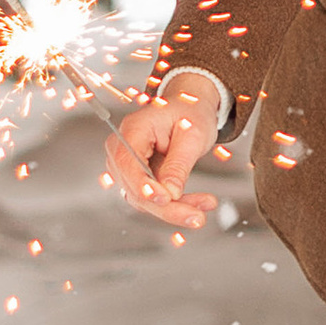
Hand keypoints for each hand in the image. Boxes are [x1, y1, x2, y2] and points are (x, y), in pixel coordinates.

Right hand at [107, 70, 227, 231]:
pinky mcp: (138, 178)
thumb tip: (170, 194)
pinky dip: (175, 204)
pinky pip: (152, 198)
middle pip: (136, 187)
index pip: (128, 163)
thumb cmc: (190, 112)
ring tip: (204, 208)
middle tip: (196, 217)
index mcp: (133, 129)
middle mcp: (122, 149)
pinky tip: (198, 204)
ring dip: (174, 208)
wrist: (190, 107)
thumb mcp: (193, 134)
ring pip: (144, 199)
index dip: (144, 185)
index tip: (164, 199)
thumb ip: (179, 164)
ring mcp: (127, 166)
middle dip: (167, 206)